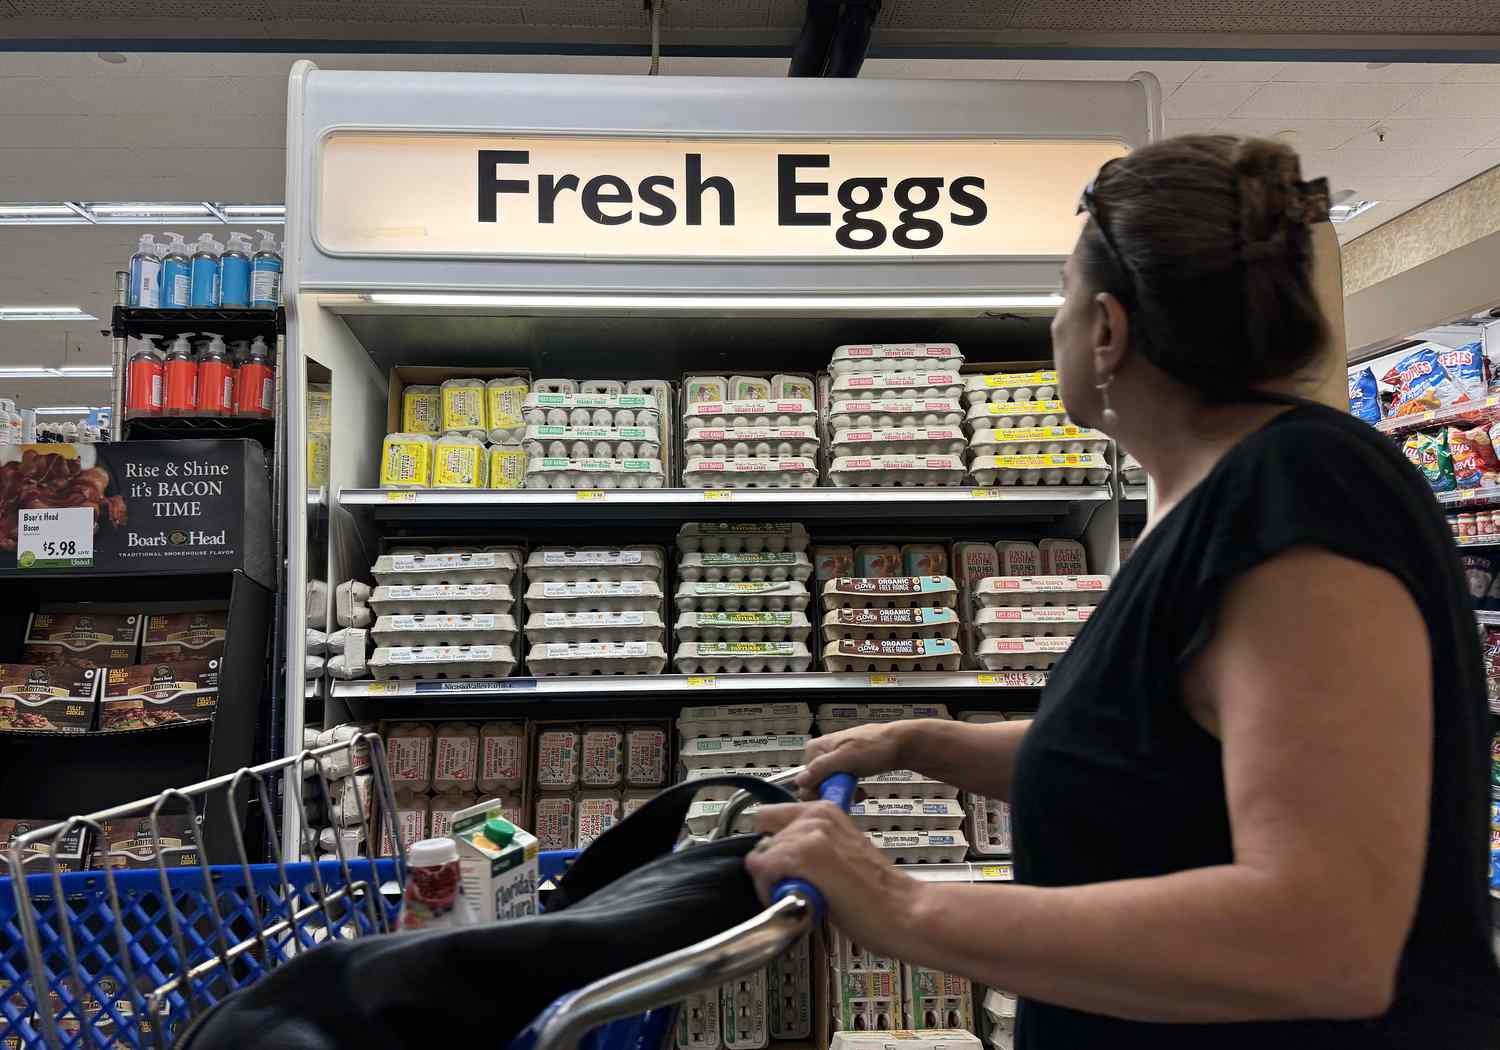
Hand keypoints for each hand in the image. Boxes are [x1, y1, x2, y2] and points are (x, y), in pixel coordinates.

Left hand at [746, 801, 919, 960]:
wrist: (904, 911)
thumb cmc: (878, 893)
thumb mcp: (841, 851)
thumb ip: (812, 844)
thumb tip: (781, 855)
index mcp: (825, 811)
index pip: (768, 817)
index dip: (772, 846)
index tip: (784, 867)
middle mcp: (815, 816)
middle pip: (761, 838)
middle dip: (770, 865)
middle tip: (793, 886)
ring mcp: (809, 834)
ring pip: (759, 856)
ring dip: (771, 881)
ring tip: (802, 896)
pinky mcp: (804, 856)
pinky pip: (763, 870)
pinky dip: (772, 891)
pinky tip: (800, 901)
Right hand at [794, 722, 907, 800]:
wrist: (900, 745)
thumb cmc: (876, 746)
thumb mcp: (845, 759)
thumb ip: (821, 769)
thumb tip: (800, 781)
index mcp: (817, 747)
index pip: (804, 777)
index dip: (816, 791)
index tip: (831, 797)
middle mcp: (824, 752)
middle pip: (817, 782)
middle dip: (832, 792)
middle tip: (847, 795)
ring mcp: (836, 759)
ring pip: (830, 785)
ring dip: (843, 793)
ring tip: (857, 794)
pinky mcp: (848, 766)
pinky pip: (842, 784)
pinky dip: (850, 791)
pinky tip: (860, 792)